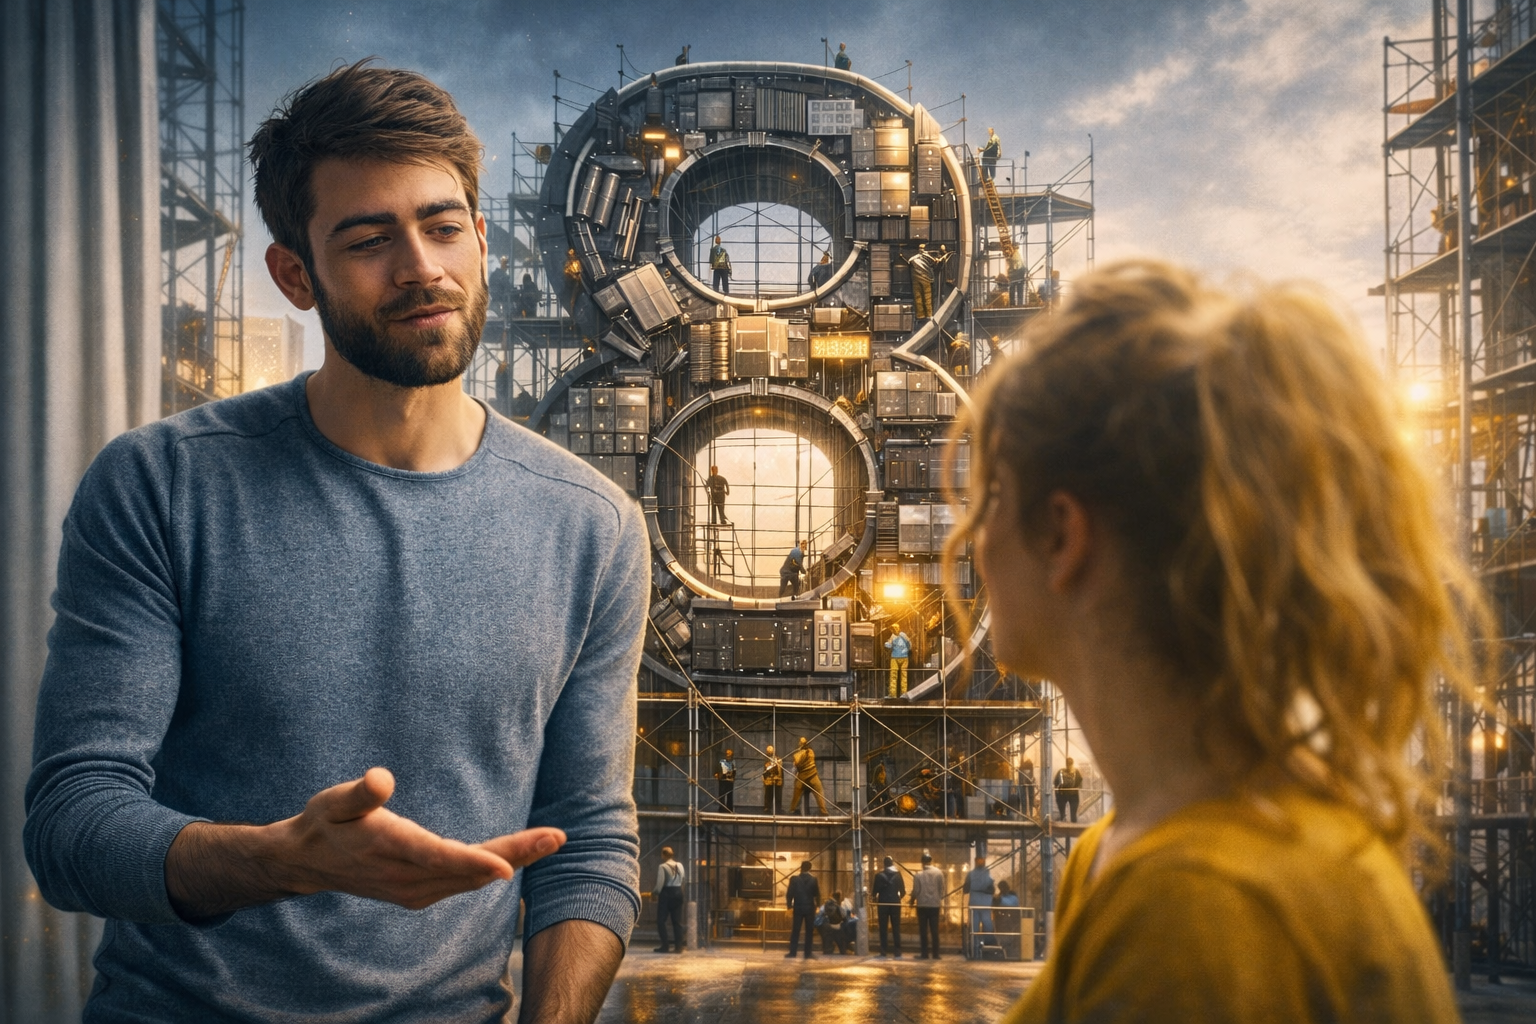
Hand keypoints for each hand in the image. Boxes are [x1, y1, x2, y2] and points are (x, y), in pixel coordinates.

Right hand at [273, 767, 564, 907]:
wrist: (306, 863)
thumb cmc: (323, 822)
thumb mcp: (333, 801)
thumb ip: (359, 793)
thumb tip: (381, 779)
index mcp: (391, 849)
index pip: (440, 858)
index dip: (474, 863)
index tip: (507, 867)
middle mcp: (407, 877)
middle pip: (469, 870)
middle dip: (516, 854)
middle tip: (557, 837)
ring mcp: (414, 890)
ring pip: (471, 879)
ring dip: (513, 860)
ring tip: (551, 841)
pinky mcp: (418, 893)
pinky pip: (462, 884)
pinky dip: (491, 870)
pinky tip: (518, 856)